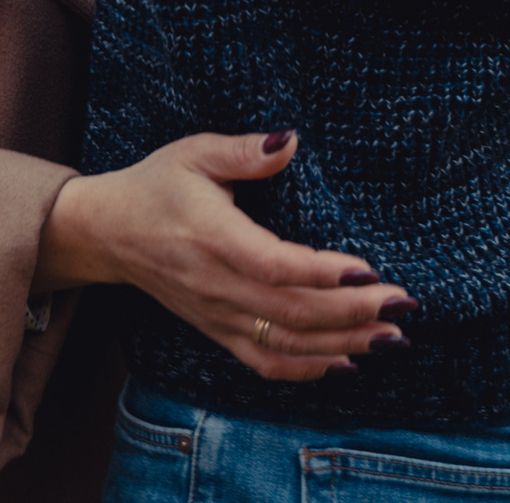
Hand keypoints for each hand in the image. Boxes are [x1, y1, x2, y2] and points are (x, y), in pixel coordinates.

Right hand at [34, 131, 410, 381]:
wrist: (108, 233)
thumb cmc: (156, 185)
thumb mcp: (194, 153)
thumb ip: (243, 150)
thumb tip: (290, 140)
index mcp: (212, 237)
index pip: (273, 265)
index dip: (322, 273)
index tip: (368, 271)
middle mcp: (216, 285)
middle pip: (291, 310)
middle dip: (352, 312)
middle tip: (402, 304)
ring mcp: (216, 315)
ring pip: (286, 342)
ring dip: (343, 344)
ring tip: (391, 338)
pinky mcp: (216, 331)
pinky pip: (264, 362)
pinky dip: (307, 369)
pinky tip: (346, 363)